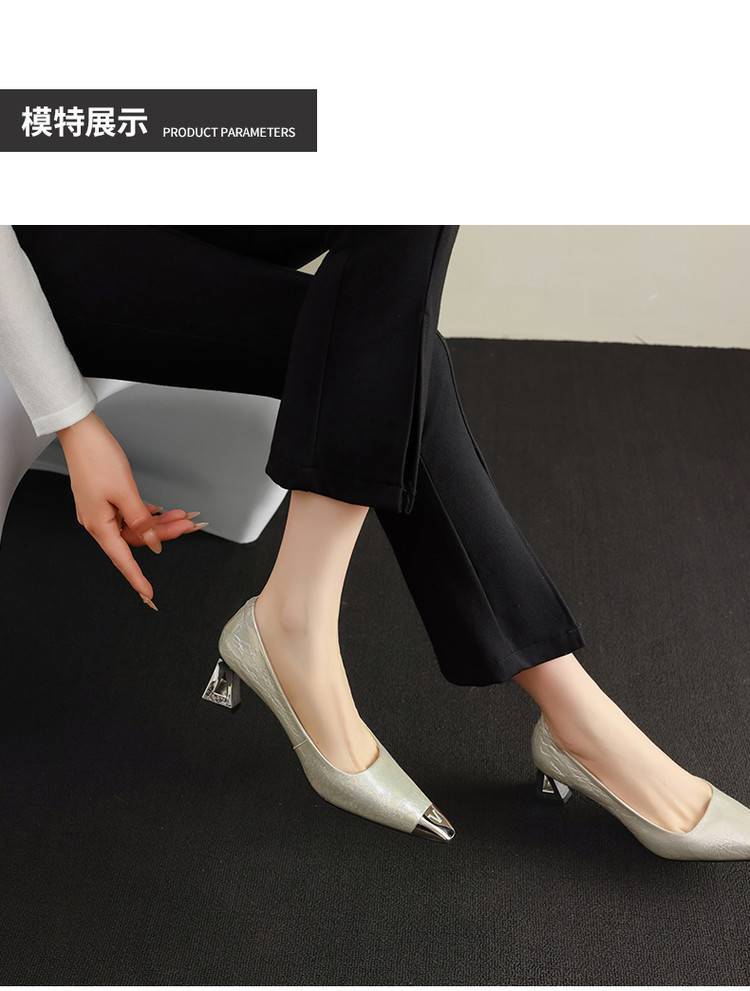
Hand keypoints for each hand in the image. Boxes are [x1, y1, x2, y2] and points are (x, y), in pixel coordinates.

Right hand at [57, 411, 204, 607]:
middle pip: (135, 538)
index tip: (149, 595)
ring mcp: (101, 510)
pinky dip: (147, 512)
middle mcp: (98, 522)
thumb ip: (141, 521)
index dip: (137, 578)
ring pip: (136, 525)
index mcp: (100, 525)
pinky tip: (163, 511)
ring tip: (183, 515)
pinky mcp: (105, 498)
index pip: (123, 559)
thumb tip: (152, 544)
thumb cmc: (97, 458)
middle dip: (164, 533)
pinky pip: (130, 513)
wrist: (81, 432)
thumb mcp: (125, 492)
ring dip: (159, 521)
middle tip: (189, 526)